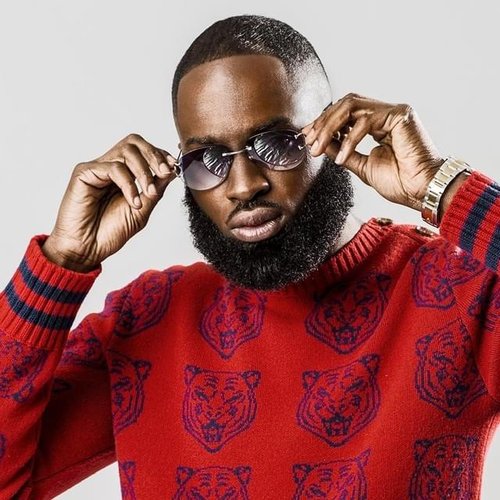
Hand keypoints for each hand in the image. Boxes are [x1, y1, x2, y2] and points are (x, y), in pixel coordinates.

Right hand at [42, 133, 176, 271]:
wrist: (87, 249)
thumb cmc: (110, 232)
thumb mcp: (142, 210)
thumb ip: (155, 189)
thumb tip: (172, 170)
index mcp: (124, 174)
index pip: (143, 151)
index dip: (160, 154)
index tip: (173, 167)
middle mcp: (110, 167)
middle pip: (134, 142)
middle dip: (154, 155)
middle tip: (165, 172)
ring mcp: (97, 168)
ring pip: (126, 151)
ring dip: (144, 171)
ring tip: (149, 192)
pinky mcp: (84, 173)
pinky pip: (113, 168)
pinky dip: (128, 184)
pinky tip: (133, 202)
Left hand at [302, 93, 444, 210]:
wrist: (421, 192)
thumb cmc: (399, 182)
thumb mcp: (361, 165)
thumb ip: (341, 151)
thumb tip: (320, 143)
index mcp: (378, 124)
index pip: (345, 113)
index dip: (323, 123)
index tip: (307, 137)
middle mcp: (385, 114)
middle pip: (345, 105)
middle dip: (322, 122)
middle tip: (309, 141)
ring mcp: (394, 112)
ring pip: (351, 107)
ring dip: (330, 126)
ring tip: (318, 146)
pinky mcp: (400, 115)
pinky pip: (366, 122)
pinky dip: (349, 140)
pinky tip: (342, 158)